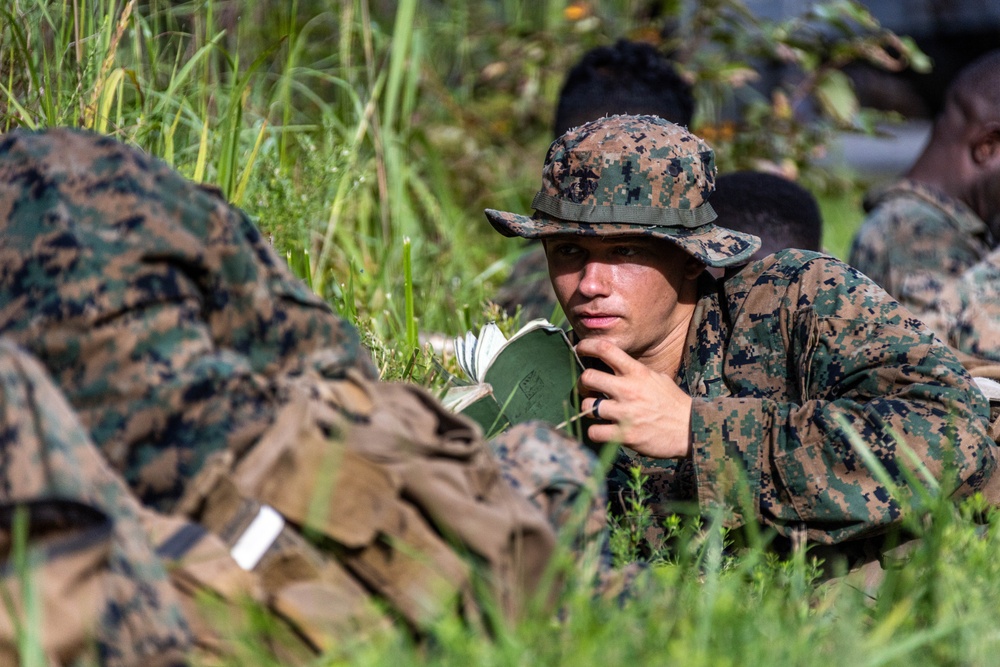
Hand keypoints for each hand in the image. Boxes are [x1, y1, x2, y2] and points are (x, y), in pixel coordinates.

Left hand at [576, 338, 691, 458]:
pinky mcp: (624, 435)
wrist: (691, 429)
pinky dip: (595, 432)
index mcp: (637, 372)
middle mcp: (628, 389)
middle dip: (582, 384)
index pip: (605, 349)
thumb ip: (636, 371)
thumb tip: (616, 364)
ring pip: (587, 406)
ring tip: (597, 412)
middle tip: (587, 389)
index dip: (587, 346)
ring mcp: (625, 413)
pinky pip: (594, 431)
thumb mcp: (658, 378)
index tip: (580, 349)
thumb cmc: (673, 403)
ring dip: (588, 410)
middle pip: (588, 377)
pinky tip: (603, 430)